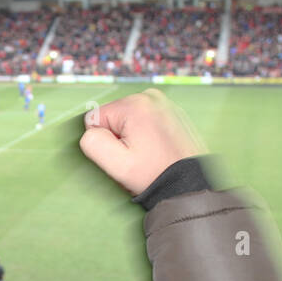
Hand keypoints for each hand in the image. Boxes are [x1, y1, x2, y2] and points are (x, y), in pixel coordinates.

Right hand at [79, 89, 202, 195]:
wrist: (190, 184)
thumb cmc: (155, 175)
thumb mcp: (117, 165)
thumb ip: (93, 143)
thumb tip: (91, 130)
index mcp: (135, 104)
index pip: (96, 118)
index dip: (105, 141)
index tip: (126, 155)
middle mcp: (151, 96)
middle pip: (114, 117)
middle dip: (120, 138)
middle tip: (138, 157)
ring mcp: (165, 103)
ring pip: (129, 120)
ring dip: (134, 137)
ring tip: (150, 154)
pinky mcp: (173, 113)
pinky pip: (146, 122)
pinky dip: (148, 135)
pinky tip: (159, 150)